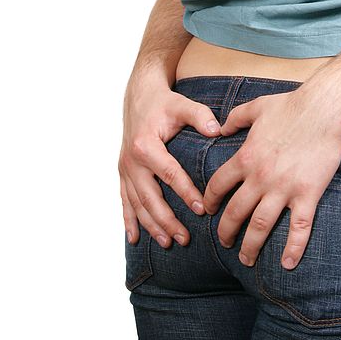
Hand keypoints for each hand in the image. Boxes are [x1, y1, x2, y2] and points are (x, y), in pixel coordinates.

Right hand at [119, 68, 220, 247]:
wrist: (139, 96)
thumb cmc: (163, 102)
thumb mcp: (182, 104)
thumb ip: (200, 116)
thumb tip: (217, 130)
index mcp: (145, 146)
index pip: (169, 174)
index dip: (186, 193)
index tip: (201, 210)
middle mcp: (131, 161)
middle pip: (150, 197)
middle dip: (167, 220)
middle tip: (185, 238)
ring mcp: (125, 170)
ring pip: (137, 204)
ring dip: (151, 226)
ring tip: (168, 243)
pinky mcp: (123, 174)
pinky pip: (124, 201)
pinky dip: (129, 220)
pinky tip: (134, 238)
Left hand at [203, 87, 340, 268]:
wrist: (325, 108)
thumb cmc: (291, 105)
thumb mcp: (255, 107)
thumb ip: (234, 118)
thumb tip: (220, 127)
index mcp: (245, 158)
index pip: (217, 186)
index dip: (210, 202)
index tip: (208, 211)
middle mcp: (260, 178)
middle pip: (234, 212)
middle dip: (225, 231)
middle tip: (223, 243)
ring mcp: (284, 189)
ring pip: (261, 226)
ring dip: (250, 246)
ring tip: (246, 260)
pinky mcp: (308, 194)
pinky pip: (299, 228)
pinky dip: (293, 248)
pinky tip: (287, 264)